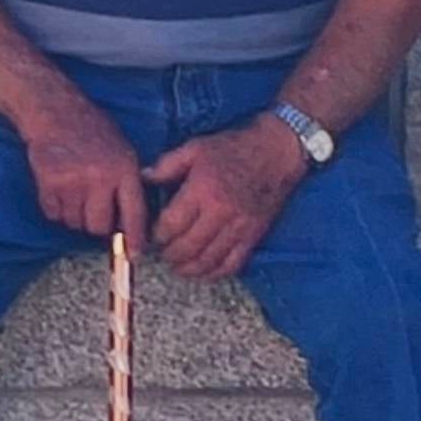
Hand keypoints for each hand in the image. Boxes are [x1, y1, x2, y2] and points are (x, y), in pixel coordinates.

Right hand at [20, 100, 149, 240]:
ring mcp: (73, 181)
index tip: (134, 254)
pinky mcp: (49, 183)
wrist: (55, 111)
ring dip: (75, 215)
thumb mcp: (123, 151)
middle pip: (99, 227)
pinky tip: (59, 187)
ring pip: (75, 223)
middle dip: (96, 224)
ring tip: (75, 190)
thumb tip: (130, 224)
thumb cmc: (93, 131)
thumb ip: (128, 184)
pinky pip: (54, 215)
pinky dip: (56, 208)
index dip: (135, 238)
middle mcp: (101, 178)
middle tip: (92, 207)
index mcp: (125, 169)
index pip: (134, 213)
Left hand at [142, 117, 310, 280]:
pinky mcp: (254, 235)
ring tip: (178, 266)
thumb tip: (143, 178)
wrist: (277, 151)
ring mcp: (239, 227)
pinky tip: (204, 272)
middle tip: (162, 253)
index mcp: (202, 190)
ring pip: (207, 261)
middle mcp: (220, 212)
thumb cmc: (235, 147)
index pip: (170, 225)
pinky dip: (215, 273)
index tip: (152, 235)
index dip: (156, 235)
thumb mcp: (196, 148)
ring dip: (188, 269)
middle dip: (169, 255)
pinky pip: (232, 264)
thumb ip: (167, 165)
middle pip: (186, 247)